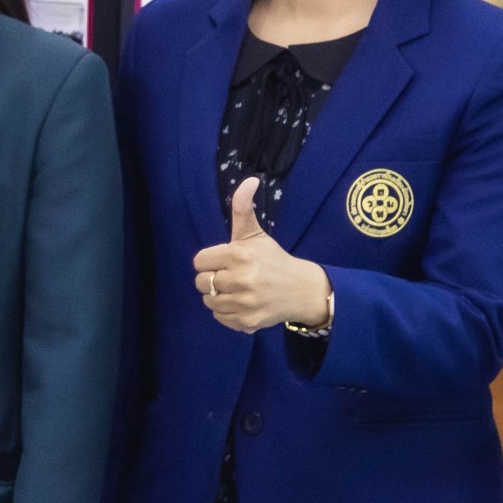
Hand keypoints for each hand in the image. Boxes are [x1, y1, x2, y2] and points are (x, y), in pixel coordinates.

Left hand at [192, 178, 331, 333]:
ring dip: (218, 297)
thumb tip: (249, 180)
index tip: (225, 262)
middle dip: (213, 279)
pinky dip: (227, 312)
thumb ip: (243, 209)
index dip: (210, 261)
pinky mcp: (247, 322)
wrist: (303, 290)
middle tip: (231, 276)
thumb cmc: (274, 259)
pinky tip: (242, 303)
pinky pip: (220, 318)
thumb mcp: (256, 234)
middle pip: (201, 283)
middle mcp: (240, 279)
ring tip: (237, 290)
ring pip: (209, 302)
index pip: (199, 261)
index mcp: (238, 255)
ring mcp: (244, 303)